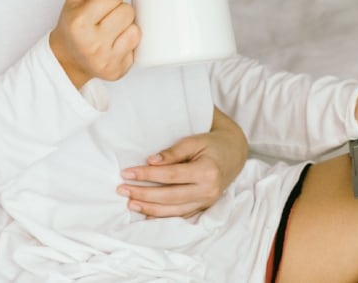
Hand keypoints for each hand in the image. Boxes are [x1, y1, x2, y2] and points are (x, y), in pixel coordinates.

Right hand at [49, 0, 139, 88]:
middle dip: (119, 10)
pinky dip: (128, 42)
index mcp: (79, 22)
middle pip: (127, 11)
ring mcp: (106, 60)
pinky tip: (114, 44)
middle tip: (105, 18)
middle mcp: (92, 43)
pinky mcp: (118, 71)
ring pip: (136, 29)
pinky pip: (137, 46)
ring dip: (126, 26)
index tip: (99, 5)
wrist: (67, 58)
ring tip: (111, 30)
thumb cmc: (74, 24)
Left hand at [117, 107, 247, 217]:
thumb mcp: (194, 141)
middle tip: (122, 190)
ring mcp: (207, 201)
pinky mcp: (204, 207)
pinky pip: (181, 215)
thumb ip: (173, 153)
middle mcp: (208, 190)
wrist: (234, 153)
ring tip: (130, 204)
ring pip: (174, 210)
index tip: (127, 172)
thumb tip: (151, 162)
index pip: (170, 175)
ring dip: (150, 208)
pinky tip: (147, 215)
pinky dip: (163, 216)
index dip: (146, 175)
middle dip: (143, 194)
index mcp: (206, 171)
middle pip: (170, 196)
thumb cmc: (212, 144)